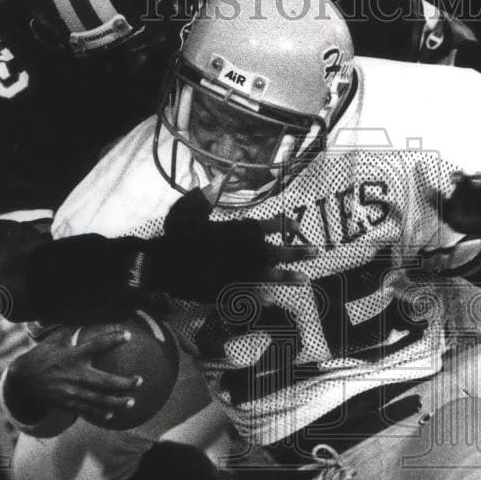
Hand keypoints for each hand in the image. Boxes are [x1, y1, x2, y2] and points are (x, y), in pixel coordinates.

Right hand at [3, 324, 141, 424]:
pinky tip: (112, 414)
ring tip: (131, 402)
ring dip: (117, 402)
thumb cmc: (40, 357)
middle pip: (105, 382)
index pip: (97, 346)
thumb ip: (68, 329)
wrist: (21, 382)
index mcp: (73, 356)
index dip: (113, 339)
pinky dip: (100, 414)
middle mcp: (74, 375)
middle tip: (139, 381)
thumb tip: (80, 313)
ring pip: (100, 400)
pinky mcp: (67, 404)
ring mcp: (72, 392)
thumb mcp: (52, 341)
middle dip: (124, 383)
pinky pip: (87, 411)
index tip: (127, 335)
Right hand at [150, 188, 316, 300]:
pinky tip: (272, 300)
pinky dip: (261, 297)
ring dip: (289, 277)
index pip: (268, 224)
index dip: (284, 223)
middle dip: (298, 251)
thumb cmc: (177, 235)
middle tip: (316, 251)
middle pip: (278, 251)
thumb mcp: (191, 210)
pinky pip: (251, 294)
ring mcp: (239, 273)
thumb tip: (218, 179)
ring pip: (270, 275)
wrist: (165, 264)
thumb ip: (207, 196)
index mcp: (238, 230)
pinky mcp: (230, 290)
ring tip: (306, 279)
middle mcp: (244, 251)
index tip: (297, 223)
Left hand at [440, 172, 480, 238]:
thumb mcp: (451, 217)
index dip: (459, 178)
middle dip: (478, 178)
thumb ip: (439, 204)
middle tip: (475, 180)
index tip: (455, 178)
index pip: (462, 180)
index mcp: (466, 186)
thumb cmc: (468, 223)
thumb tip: (424, 189)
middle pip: (480, 179)